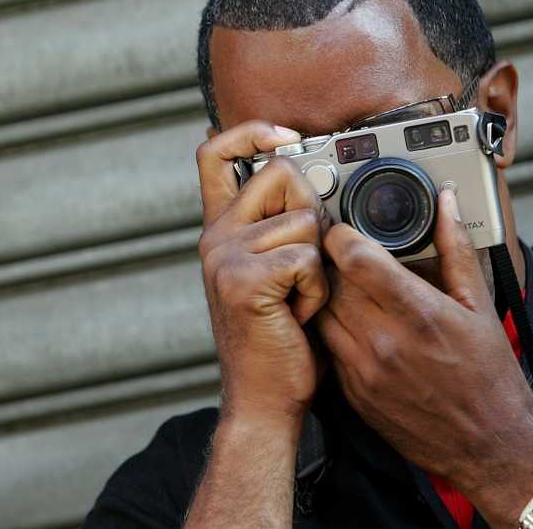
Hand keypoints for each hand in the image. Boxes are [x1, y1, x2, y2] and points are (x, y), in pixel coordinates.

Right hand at [196, 121, 330, 424]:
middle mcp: (215, 237)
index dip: (250, 131)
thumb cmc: (280, 339)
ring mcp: (224, 256)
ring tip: (297, 300)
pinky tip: (296, 315)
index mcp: (220, 230)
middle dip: (312, 212)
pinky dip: (316, 290)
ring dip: (318, 265)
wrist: (264, 400)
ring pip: (306, 219)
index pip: (214, 153)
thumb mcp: (273, 272)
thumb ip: (277, 226)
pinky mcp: (243, 279)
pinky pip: (307, 257)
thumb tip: (307, 177)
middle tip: (300, 266)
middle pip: (282, 174)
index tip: (284, 137)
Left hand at [315, 187, 532, 487]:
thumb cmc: (490, 375)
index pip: (354, 258)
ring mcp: (363, 370)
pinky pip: (326, 347)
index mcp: (418, 313)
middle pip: (331, 282)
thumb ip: (456, 248)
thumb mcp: (480, 306)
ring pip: (321, 313)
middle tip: (344, 255)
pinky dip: (332, 329)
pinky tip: (351, 323)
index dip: (342, 235)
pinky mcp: (352, 393)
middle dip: (333, 262)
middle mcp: (384, 342)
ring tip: (348, 288)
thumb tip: (446, 202)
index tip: (344, 229)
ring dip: (328, 295)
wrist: (490, 444)